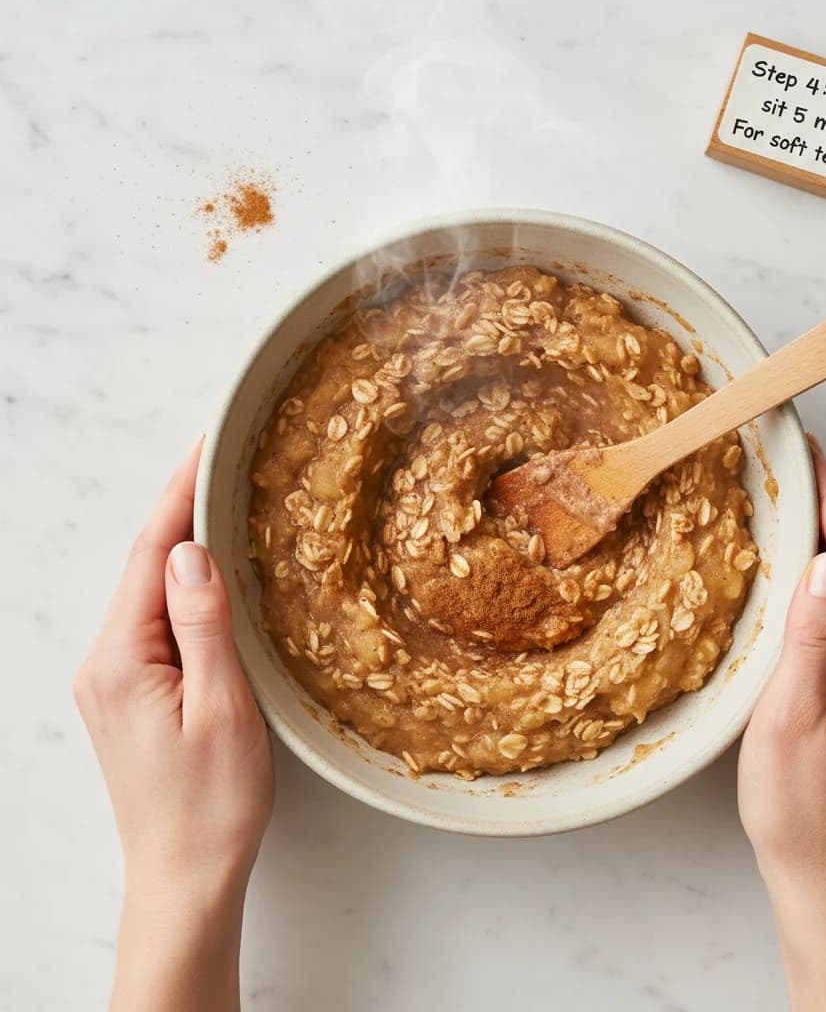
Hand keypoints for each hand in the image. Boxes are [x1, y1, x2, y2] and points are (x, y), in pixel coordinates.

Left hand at [75, 440, 273, 1011]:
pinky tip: (206, 576)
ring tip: (220, 504)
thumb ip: (203, 626)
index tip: (204, 447)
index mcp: (121, 661)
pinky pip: (152, 623)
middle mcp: (103, 664)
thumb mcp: (223, 709)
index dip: (179, 496)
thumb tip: (191, 553)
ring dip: (182, 549)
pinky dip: (180, 589)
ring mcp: (112, 681)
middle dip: (180, 511)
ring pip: (148, 595)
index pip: (152, 557)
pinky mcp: (129, 696)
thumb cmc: (211, 804)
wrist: (184, 877)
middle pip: (143, 568)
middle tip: (221, 463)